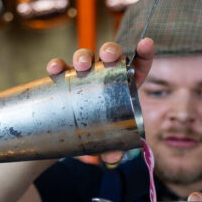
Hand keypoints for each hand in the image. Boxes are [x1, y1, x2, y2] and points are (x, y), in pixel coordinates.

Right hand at [46, 38, 153, 166]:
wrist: (72, 137)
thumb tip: (114, 157)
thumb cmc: (99, 135)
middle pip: (110, 55)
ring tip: (82, 66)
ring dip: (84, 56)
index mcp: (124, 86)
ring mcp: (85, 75)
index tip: (147, 44)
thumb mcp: (108, 143)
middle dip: (110, 50)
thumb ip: (113, 149)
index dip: (144, 54)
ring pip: (86, 56)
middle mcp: (105, 75)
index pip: (138, 66)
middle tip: (108, 57)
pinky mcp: (65, 80)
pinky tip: (55, 69)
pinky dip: (58, 66)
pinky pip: (61, 68)